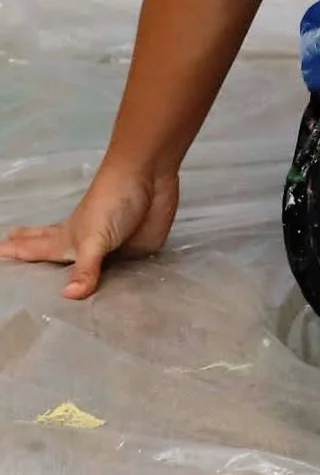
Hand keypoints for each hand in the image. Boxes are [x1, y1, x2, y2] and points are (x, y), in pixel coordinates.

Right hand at [0, 154, 179, 298]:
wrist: (151, 178)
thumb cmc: (112, 201)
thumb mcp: (94, 237)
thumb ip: (85, 268)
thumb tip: (68, 297)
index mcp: (69, 238)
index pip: (37, 248)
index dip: (18, 250)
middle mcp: (86, 245)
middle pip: (55, 248)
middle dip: (33, 248)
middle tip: (12, 244)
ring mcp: (110, 248)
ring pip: (87, 265)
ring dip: (73, 271)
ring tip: (54, 276)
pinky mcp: (135, 253)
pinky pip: (120, 274)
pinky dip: (113, 281)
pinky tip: (111, 287)